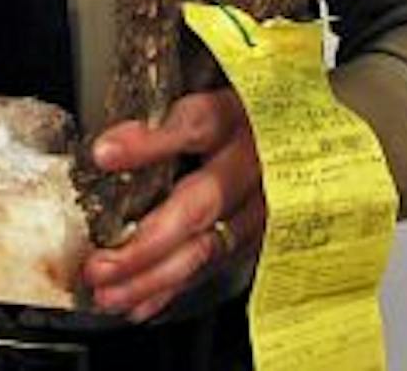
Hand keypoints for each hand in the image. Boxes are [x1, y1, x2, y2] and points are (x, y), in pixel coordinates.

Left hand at [80, 88, 263, 320]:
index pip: (198, 123)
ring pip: (209, 248)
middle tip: (101, 264)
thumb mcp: (210, 102)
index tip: (104, 154)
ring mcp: (265, 205)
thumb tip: (107, 150)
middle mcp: (257, 162)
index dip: (150, 141)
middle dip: (147, 242)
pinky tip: (139, 304)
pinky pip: (215, 266)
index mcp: (239, 115)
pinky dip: (174, 289)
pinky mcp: (264, 235)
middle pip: (203, 203)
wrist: (305, 135)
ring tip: (110, 294)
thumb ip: (162, 123)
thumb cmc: (245, 115)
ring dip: (155, 278)